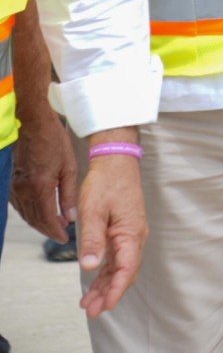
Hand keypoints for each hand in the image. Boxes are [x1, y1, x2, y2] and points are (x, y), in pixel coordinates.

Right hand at [10, 106, 77, 239]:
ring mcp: (15, 186)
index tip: (65, 238)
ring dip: (39, 222)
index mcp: (40, 187)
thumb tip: (71, 216)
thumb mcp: (70, 167)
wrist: (32, 124)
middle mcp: (23, 190)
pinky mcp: (12, 182)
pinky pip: (20, 205)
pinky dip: (30, 212)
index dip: (56, 231)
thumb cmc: (54, 141)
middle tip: (61, 234)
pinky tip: (40, 212)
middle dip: (48, 230)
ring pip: (26, 214)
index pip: (47, 219)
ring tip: (55, 225)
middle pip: (35, 220)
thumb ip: (70, 194)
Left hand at [77, 149, 146, 317]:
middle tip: (92, 310)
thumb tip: (91, 267)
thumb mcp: (93, 212)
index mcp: (131, 233)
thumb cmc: (106, 184)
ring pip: (122, 267)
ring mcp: (132, 234)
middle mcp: (136, 237)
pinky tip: (96, 281)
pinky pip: (119, 257)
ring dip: (108, 285)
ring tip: (90, 301)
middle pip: (126, 272)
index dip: (116, 290)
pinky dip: (108, 272)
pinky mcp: (126, 231)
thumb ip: (93, 240)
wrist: (117, 162)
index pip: (127, 269)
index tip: (105, 306)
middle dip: (110, 293)